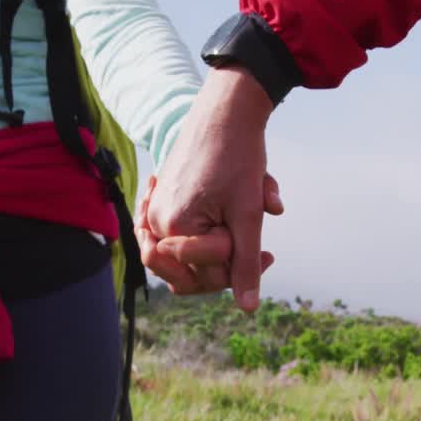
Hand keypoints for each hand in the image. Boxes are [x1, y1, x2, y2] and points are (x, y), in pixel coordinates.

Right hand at [143, 67, 283, 311]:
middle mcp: (154, 222)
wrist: (225, 111)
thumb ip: (246, 263)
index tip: (266, 251)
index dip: (240, 268)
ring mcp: (153, 211)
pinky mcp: (159, 201)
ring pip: (181, 260)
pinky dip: (194, 241)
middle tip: (258, 249)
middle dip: (226, 265)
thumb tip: (248, 308)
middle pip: (189, 274)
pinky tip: (217, 228)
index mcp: (173, 227)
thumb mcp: (247, 214)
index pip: (206, 277)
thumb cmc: (238, 157)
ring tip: (237, 238)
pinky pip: (171, 238)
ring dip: (212, 254)